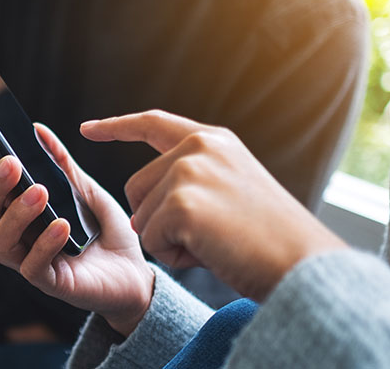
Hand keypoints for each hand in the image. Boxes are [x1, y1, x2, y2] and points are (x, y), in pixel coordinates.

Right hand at [0, 123, 153, 335]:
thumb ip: (61, 164)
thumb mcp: (85, 190)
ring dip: (14, 215)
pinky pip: (32, 267)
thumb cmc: (104, 231)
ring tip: (40, 193)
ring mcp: (30, 261)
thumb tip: (38, 130)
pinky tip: (62, 225)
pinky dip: (44, 244)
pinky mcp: (51, 283)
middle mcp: (17, 236)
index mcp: (19, 212)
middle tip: (12, 163)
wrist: (136, 272)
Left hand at [79, 110, 347, 300]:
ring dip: (169, 240)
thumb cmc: (269, 238)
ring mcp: (189, 173)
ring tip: (215, 242)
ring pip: (141, 217)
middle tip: (210, 233)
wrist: (303, 265)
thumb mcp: (232, 188)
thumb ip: (192, 180)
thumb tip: (140, 206)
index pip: (152, 124)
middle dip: (158, 220)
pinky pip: (152, 240)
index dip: (115, 127)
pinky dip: (176, 256)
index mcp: (212, 140)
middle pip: (135, 188)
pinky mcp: (182, 204)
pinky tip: (210, 253)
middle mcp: (198, 148)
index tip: (85, 129)